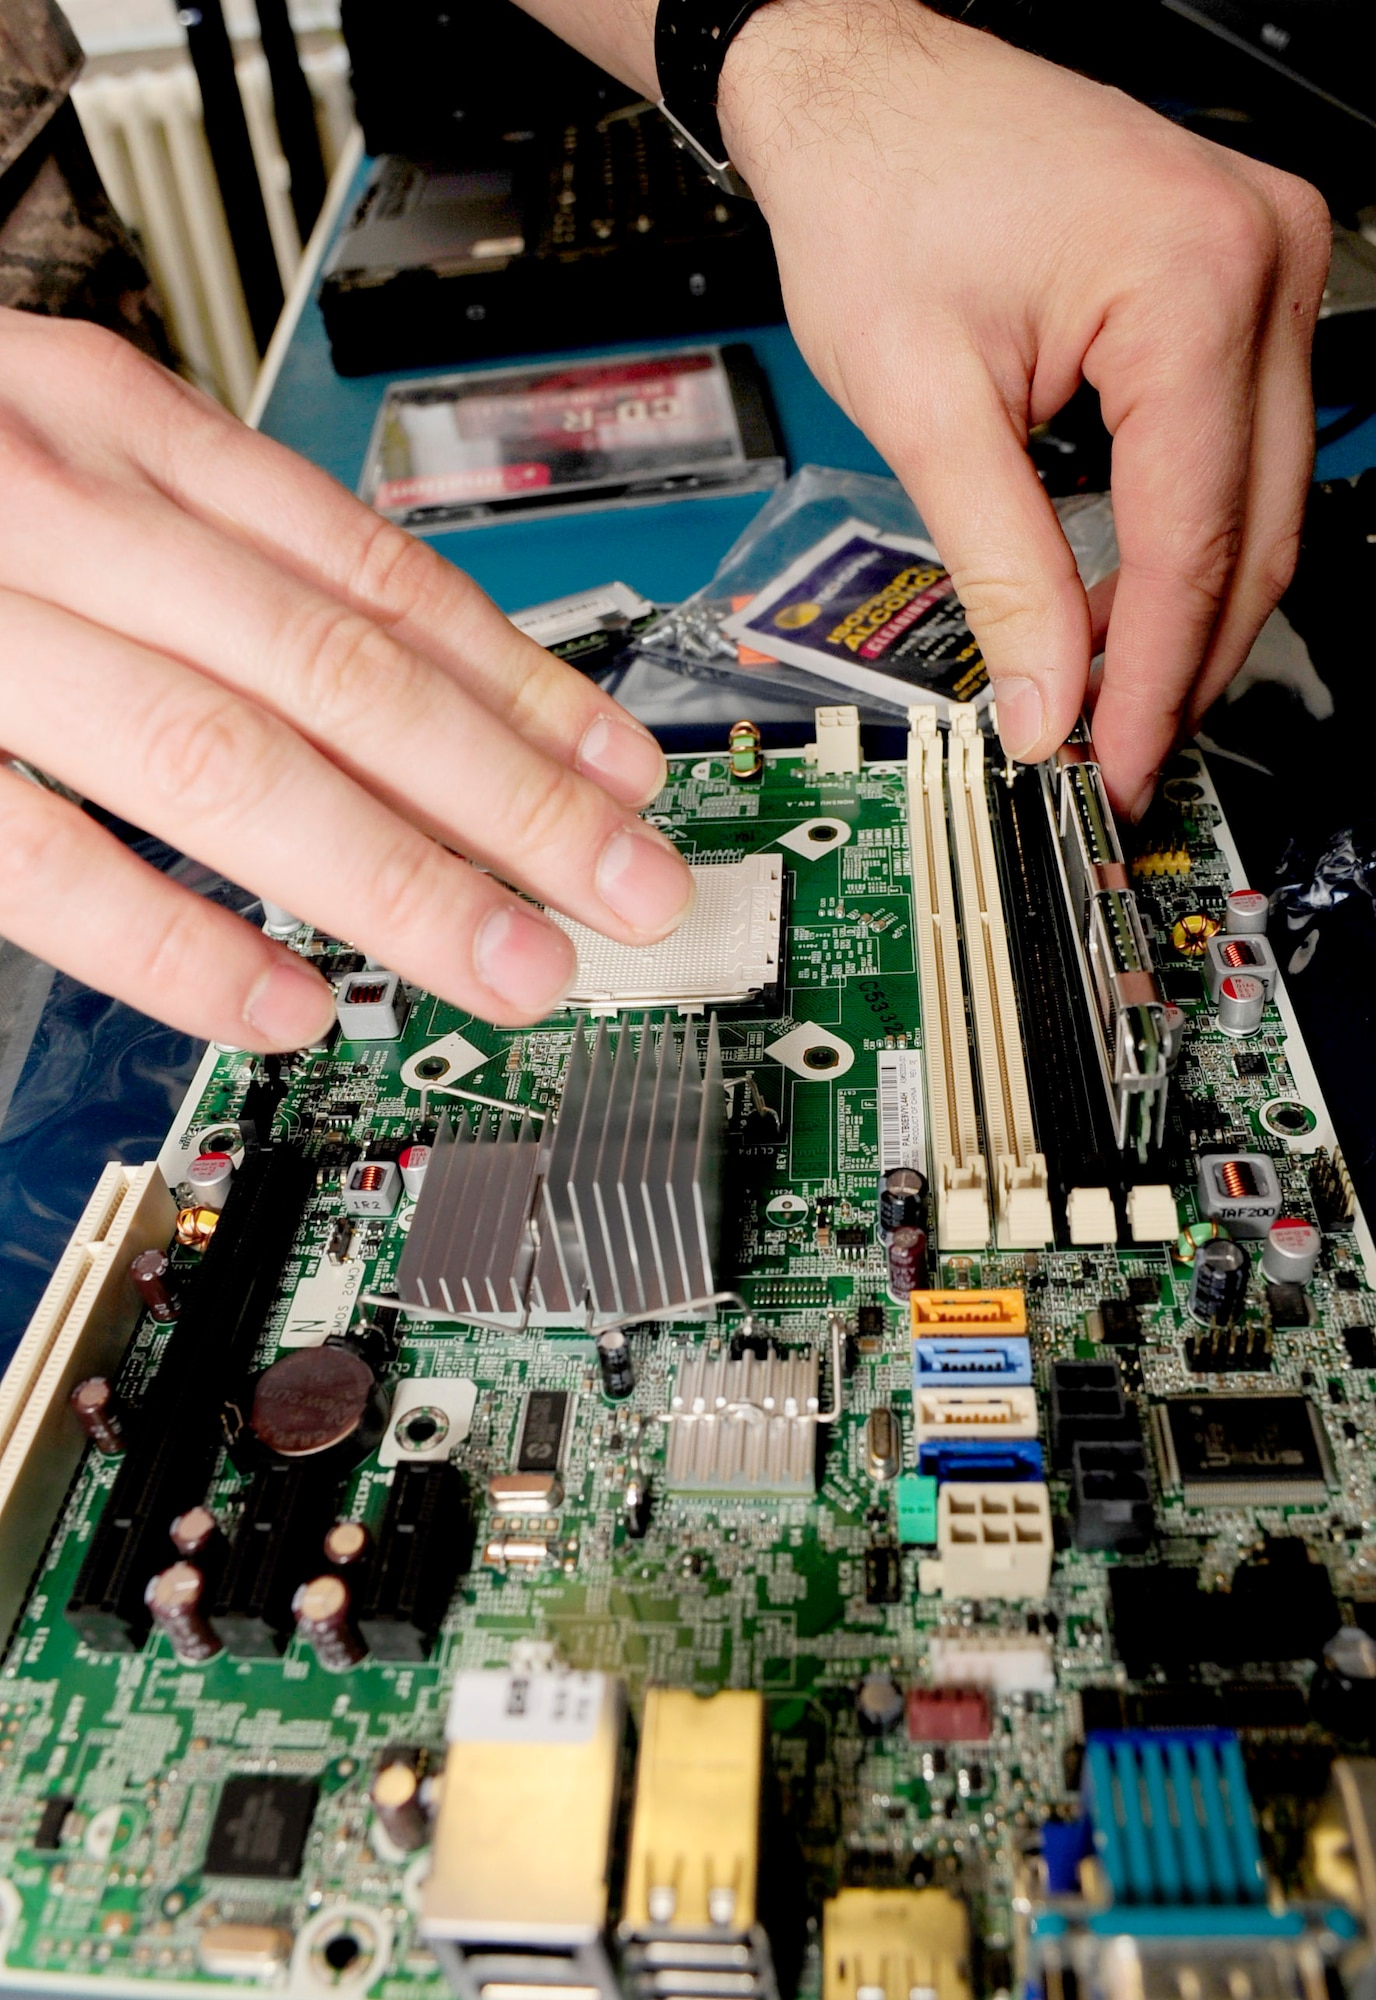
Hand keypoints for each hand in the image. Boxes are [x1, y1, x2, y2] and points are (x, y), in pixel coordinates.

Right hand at [0, 310, 691, 1048]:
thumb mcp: (63, 449)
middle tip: (627, 891)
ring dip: (389, 877)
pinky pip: (40, 858)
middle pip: (337, 676)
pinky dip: (174, 938)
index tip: (626, 773)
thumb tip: (403, 670)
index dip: (520, 685)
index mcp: (115, 428)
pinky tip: (286, 1001)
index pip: (371, 573)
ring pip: (218, 761)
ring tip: (513, 963)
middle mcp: (55, 511)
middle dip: (508, 799)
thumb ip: (212, 542)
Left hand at [718, 0, 1329, 814]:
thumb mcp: (924, 406)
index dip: (1152, 677)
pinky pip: (1240, 443)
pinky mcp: (1237, 275)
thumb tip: (1043, 702)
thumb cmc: (877, 190)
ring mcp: (1265, 259)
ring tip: (1107, 692)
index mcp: (1191, 282)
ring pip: (1263, 496)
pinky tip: (1119, 596)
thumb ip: (999, 570)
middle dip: (1185, 659)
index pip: (1192, 539)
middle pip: (1257, 527)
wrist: (859, 86)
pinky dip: (1185, 533)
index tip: (1117, 764)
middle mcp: (1262, 258)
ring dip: (1190, 606)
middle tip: (1119, 754)